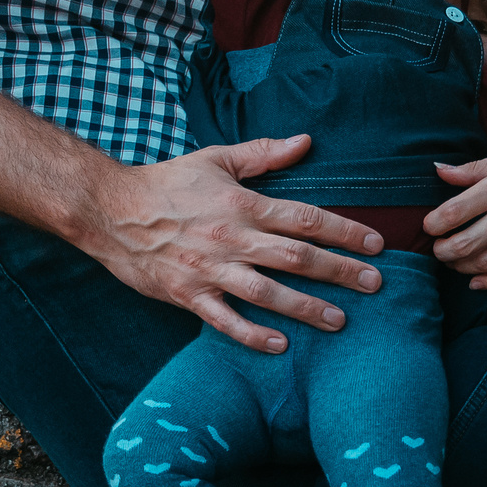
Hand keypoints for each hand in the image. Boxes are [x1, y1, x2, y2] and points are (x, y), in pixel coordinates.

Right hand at [75, 137, 384, 353]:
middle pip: (296, 257)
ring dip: (307, 307)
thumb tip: (306, 141)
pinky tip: (281, 345)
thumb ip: (264, 153)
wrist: (110, 210)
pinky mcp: (188, 295)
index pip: (305, 218)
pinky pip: (225, 320)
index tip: (375, 244)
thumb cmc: (167, 183)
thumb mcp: (216, 159)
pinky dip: (252, 334)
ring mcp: (209, 270)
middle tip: (375, 284)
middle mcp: (231, 238)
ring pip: (268, 292)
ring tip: (340, 321)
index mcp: (242, 204)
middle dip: (340, 271)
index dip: (344, 231)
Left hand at [423, 138, 486, 289]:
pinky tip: (476, 281)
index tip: (429, 227)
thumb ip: (474, 168)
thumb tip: (439, 172)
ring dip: (462, 267)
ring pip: (486, 263)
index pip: (455, 211)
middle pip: (465, 244)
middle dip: (443, 252)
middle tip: (437, 250)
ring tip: (454, 263)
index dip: (434, 224)